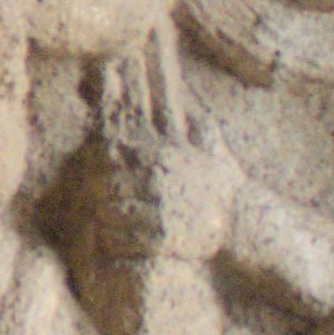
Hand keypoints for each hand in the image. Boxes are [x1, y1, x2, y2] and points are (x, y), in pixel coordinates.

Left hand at [83, 126, 232, 270]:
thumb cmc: (222, 182)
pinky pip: (120, 240)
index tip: (90, 165)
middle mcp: (158, 181)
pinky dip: (112, 240)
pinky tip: (116, 238)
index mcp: (163, 154)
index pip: (113, 151)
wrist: (243, 222)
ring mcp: (158, 210)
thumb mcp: (210, 143)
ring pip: (108, 212)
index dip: (95, 158)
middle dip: (96, 190)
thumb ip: (191, 119)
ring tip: (105, 217)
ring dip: (103, 216)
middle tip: (94, 196)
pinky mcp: (161, 239)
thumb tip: (178, 94)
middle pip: (105, 183)